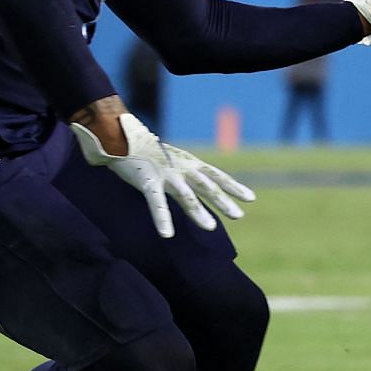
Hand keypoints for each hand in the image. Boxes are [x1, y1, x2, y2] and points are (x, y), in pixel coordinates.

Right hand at [70, 112, 255, 238]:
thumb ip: (186, 175)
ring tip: (211, 228)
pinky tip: (167, 234)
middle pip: (207, 186)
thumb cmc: (148, 152)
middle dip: (224, 201)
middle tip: (239, 215)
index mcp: (189, 163)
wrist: (120, 136)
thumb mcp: (173, 161)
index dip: (234, 187)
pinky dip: (163, 218)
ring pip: (186, 195)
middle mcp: (182, 168)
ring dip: (199, 212)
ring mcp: (166, 174)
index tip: (250, 198)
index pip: (217, 175)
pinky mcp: (147, 180)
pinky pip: (156, 202)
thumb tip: (199, 189)